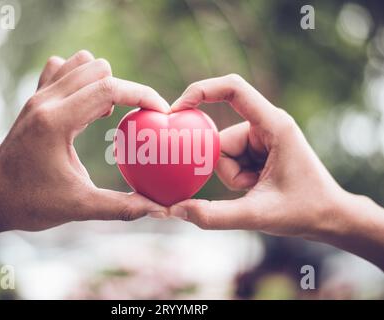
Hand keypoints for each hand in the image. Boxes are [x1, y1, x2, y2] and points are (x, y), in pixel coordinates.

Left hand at [0, 50, 169, 231]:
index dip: (142, 95)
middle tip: (130, 119)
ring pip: (79, 61)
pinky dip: (81, 79)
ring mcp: (37, 96)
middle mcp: (45, 101)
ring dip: (101, 80)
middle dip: (124, 88)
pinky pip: (61, 69)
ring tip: (105, 113)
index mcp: (56, 122)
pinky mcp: (34, 99)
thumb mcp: (80, 207)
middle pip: (97, 67)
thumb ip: (122, 207)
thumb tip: (158, 209)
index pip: (109, 89)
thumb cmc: (30, 203)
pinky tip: (84, 107)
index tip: (161, 112)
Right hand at [169, 74, 347, 238]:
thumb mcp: (257, 215)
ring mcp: (262, 137)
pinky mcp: (259, 149)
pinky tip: (257, 188)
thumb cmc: (305, 211)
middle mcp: (267, 124)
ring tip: (257, 189)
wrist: (331, 217)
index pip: (233, 89)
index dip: (201, 91)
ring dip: (233, 177)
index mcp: (274, 125)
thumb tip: (175, 209)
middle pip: (221, 139)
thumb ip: (214, 216)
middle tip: (248, 188)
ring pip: (224, 153)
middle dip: (227, 170)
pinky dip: (237, 178)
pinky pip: (231, 160)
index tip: (176, 109)